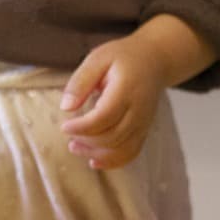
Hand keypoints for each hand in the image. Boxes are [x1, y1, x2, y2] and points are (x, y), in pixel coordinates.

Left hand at [60, 31, 165, 170]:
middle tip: (68, 134)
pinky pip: (131, 153)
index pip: (104, 117)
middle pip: (112, 136)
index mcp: (126, 90)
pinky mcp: (144, 130)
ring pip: (121, 149)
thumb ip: (81, 81)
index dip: (82, 127)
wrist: (154, 60)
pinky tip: (94, 161)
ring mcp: (143, 123)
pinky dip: (113, 162)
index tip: (64, 126)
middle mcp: (138, 110)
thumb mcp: (98, 58)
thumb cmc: (123, 58)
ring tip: (75, 147)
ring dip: (96, 154)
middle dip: (86, 141)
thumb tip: (66, 107)